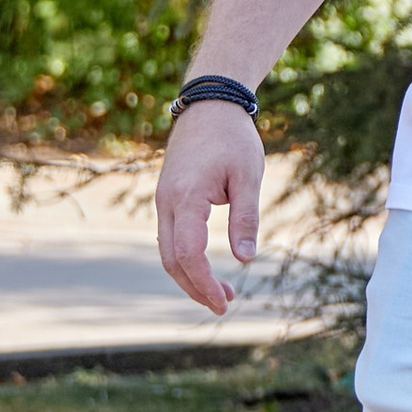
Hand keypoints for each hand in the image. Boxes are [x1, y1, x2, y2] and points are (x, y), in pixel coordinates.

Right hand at [156, 102, 264, 316]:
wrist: (209, 105)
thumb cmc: (233, 138)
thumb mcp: (248, 177)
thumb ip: (246, 217)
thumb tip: (246, 259)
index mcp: (186, 197)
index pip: (188, 254)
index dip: (204, 282)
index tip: (224, 302)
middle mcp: (166, 202)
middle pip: (172, 260)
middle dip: (196, 287)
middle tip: (225, 305)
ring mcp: (163, 200)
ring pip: (167, 251)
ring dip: (190, 276)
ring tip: (222, 293)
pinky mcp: (167, 198)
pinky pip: (170, 237)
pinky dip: (184, 258)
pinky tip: (206, 267)